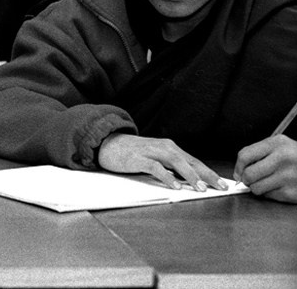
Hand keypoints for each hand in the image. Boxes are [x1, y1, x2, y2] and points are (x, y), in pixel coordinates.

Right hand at [98, 133, 225, 190]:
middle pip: (190, 161)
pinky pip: (156, 168)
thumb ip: (169, 166)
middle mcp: (164, 147)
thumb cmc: (132, 153)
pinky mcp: (138, 158)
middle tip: (220, 186)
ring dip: (190, 175)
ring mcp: (151, 152)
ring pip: (176, 162)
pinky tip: (175, 186)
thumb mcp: (154, 157)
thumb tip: (189, 181)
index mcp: (169, 148)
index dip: (209, 172)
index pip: (194, 161)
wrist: (108, 143)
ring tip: (201, 188)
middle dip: (206, 174)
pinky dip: (167, 177)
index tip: (223, 183)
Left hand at [234, 135, 296, 202]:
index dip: (237, 167)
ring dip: (258, 187)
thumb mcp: (279, 146)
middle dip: (246, 180)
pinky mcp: (293, 192)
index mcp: (277, 144)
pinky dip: (270, 193)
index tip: (238, 173)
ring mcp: (289, 176)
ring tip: (268, 182)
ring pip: (256, 188)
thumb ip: (258, 153)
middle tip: (251, 179)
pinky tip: (279, 186)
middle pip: (249, 174)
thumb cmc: (295, 157)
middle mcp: (283, 159)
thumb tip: (239, 172)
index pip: (245, 155)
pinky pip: (269, 196)